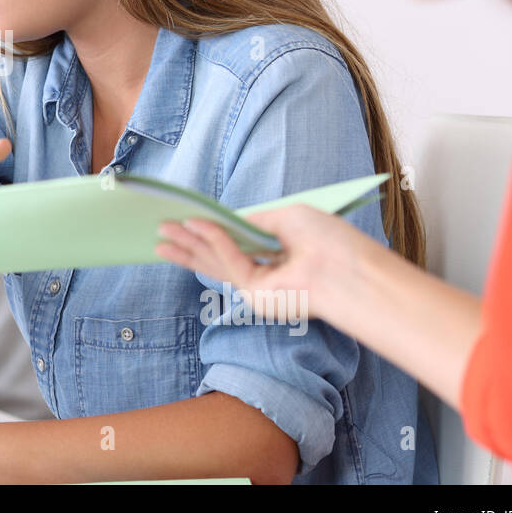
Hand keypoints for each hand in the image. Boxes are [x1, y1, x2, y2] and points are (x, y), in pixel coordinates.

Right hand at [154, 204, 375, 321]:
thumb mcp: (288, 218)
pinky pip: (229, 263)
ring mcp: (258, 287)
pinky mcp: (256, 295)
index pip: (236, 243)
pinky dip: (212, 241)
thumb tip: (228, 222)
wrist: (350, 271)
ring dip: (187, 247)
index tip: (189, 217)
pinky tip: (192, 225)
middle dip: (189, 243)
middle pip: (218, 257)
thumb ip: (254, 221)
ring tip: (160, 237)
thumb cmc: (329, 241)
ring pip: (215, 264)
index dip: (212, 231)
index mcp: (275, 254)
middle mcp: (265, 273)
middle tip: (162, 229)